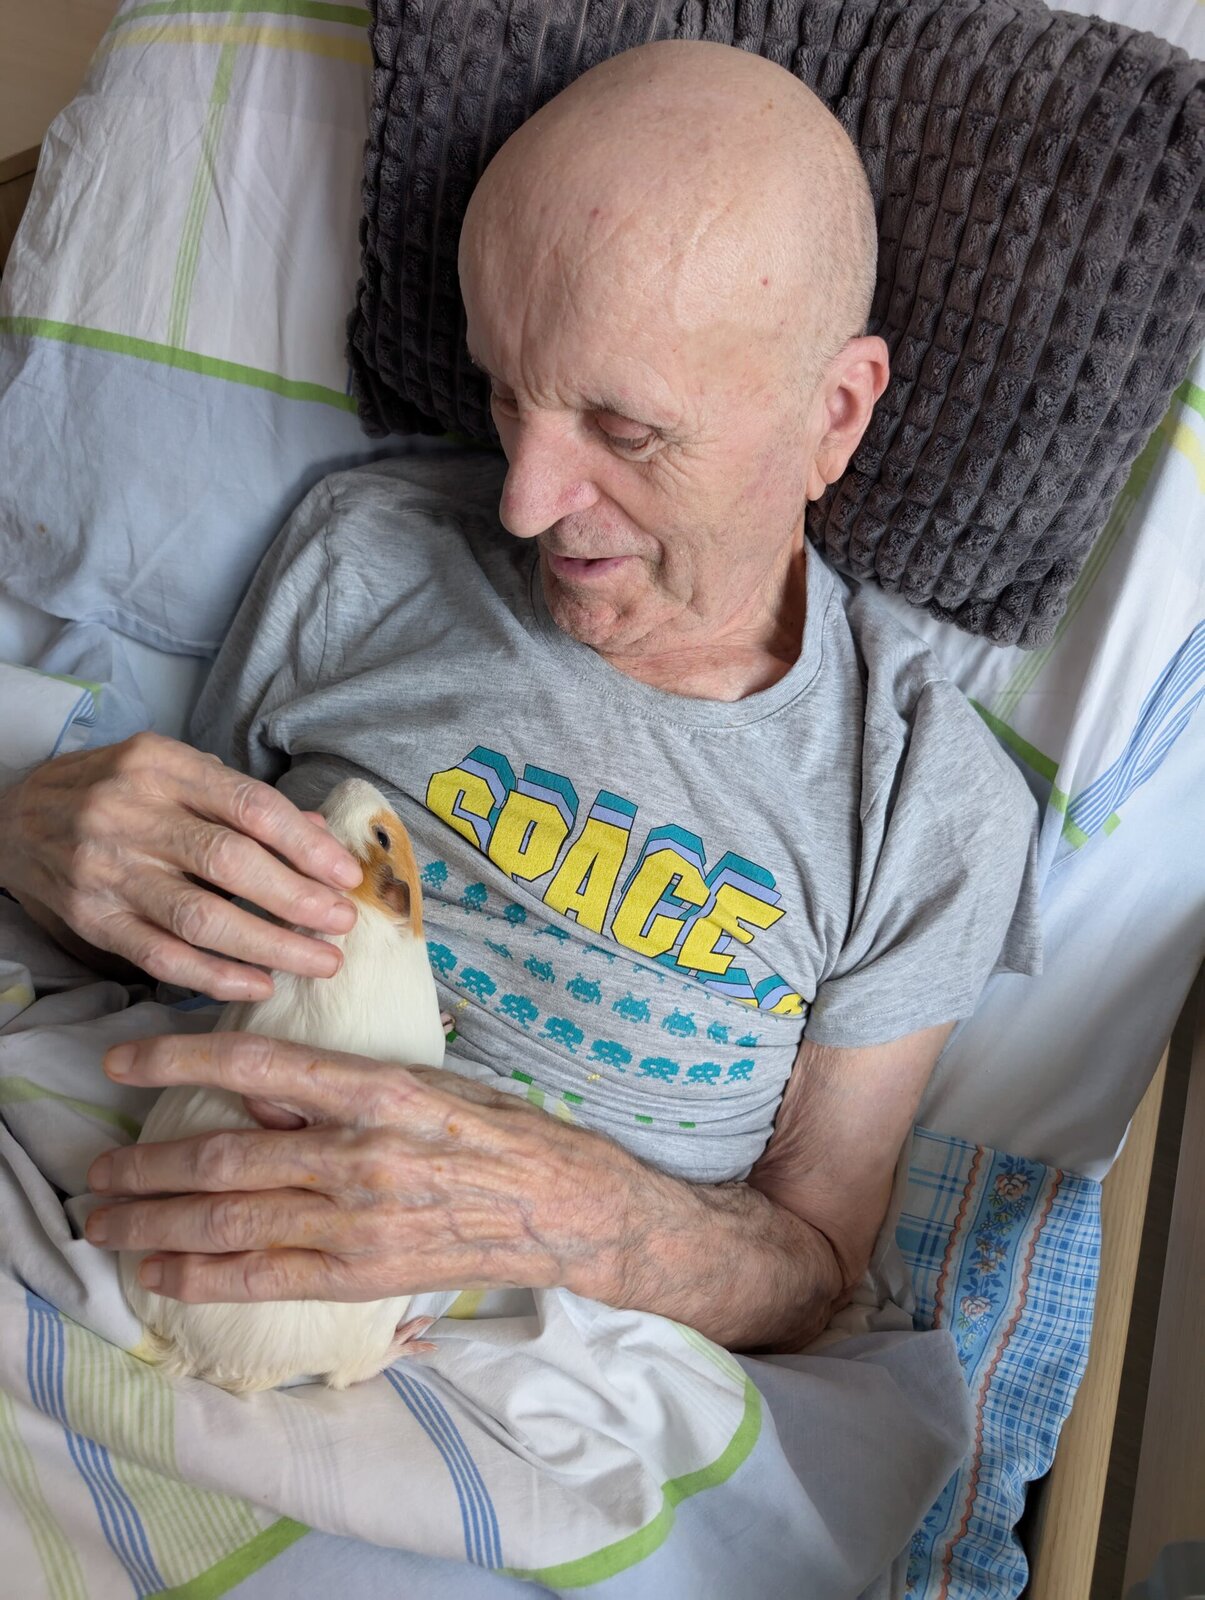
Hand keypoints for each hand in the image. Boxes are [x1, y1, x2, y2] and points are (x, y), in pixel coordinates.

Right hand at [2, 733, 362, 999]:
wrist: (16, 819)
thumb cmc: (118, 792)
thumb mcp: (177, 773)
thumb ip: (245, 802)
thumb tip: (322, 836)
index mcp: (162, 766)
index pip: (250, 806)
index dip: (306, 845)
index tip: (347, 876)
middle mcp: (130, 813)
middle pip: (231, 863)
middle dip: (298, 899)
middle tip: (343, 924)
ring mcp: (107, 870)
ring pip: (201, 918)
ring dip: (271, 945)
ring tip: (319, 961)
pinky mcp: (93, 919)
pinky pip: (163, 957)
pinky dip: (217, 976)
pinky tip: (260, 984)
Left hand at [83, 1032, 655, 1304]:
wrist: (566, 1208)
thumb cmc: (501, 1132)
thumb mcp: (426, 1082)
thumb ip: (339, 1087)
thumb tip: (252, 1085)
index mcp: (380, 1090)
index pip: (256, 1062)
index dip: (178, 1059)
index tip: (122, 1058)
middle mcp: (362, 1155)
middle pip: (224, 1157)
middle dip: (146, 1166)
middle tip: (94, 1171)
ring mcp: (360, 1222)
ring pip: (229, 1221)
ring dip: (154, 1223)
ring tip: (105, 1221)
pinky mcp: (363, 1275)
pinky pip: (263, 1278)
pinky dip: (200, 1276)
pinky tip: (158, 1271)